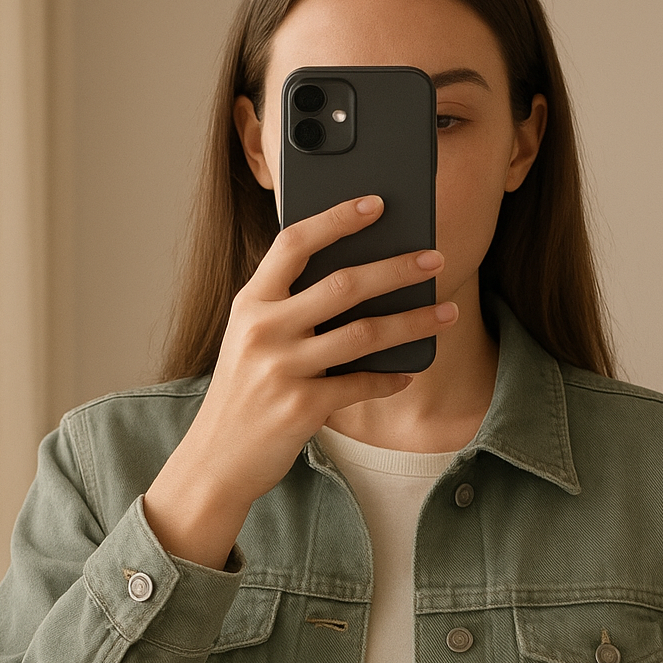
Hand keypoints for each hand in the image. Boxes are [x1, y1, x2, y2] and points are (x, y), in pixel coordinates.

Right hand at [143, 195, 457, 568]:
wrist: (217, 459)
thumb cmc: (245, 392)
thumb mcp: (250, 340)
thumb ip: (287, 308)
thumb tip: (359, 277)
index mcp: (250, 303)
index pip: (294, 243)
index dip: (337, 219)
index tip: (376, 203)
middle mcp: (263, 330)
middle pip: (342, 284)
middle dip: (397, 268)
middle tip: (435, 259)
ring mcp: (281, 369)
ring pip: (362, 334)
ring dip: (411, 322)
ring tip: (445, 314)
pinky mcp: (300, 408)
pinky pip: (361, 385)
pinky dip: (390, 379)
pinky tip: (409, 373)